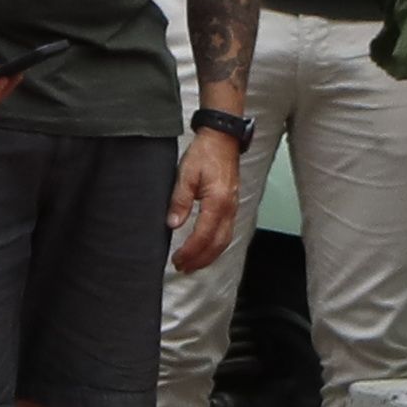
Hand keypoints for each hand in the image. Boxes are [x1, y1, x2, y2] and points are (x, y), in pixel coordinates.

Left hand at [168, 120, 254, 272]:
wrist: (222, 139)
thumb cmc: (204, 154)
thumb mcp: (185, 175)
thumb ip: (179, 201)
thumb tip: (173, 224)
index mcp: (217, 202)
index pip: (203, 235)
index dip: (190, 251)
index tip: (177, 260)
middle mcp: (229, 208)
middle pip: (217, 244)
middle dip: (200, 259)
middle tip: (182, 268)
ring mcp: (233, 207)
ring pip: (224, 240)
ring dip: (209, 255)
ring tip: (192, 264)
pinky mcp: (232, 205)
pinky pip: (227, 232)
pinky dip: (216, 245)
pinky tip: (205, 249)